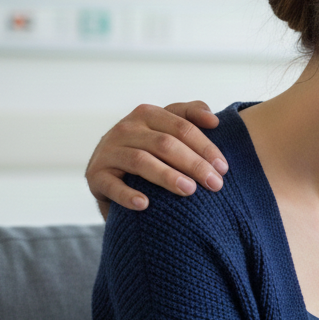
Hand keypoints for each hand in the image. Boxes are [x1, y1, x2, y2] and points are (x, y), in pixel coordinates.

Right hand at [86, 101, 228, 217]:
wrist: (109, 173)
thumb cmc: (149, 150)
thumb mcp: (166, 129)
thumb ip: (190, 116)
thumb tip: (214, 120)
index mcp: (147, 114)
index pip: (182, 127)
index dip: (205, 146)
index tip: (224, 167)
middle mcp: (126, 128)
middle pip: (165, 144)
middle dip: (194, 164)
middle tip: (215, 184)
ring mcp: (108, 151)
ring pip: (141, 161)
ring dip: (167, 176)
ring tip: (189, 191)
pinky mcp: (95, 175)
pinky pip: (111, 185)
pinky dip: (127, 195)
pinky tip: (145, 205)